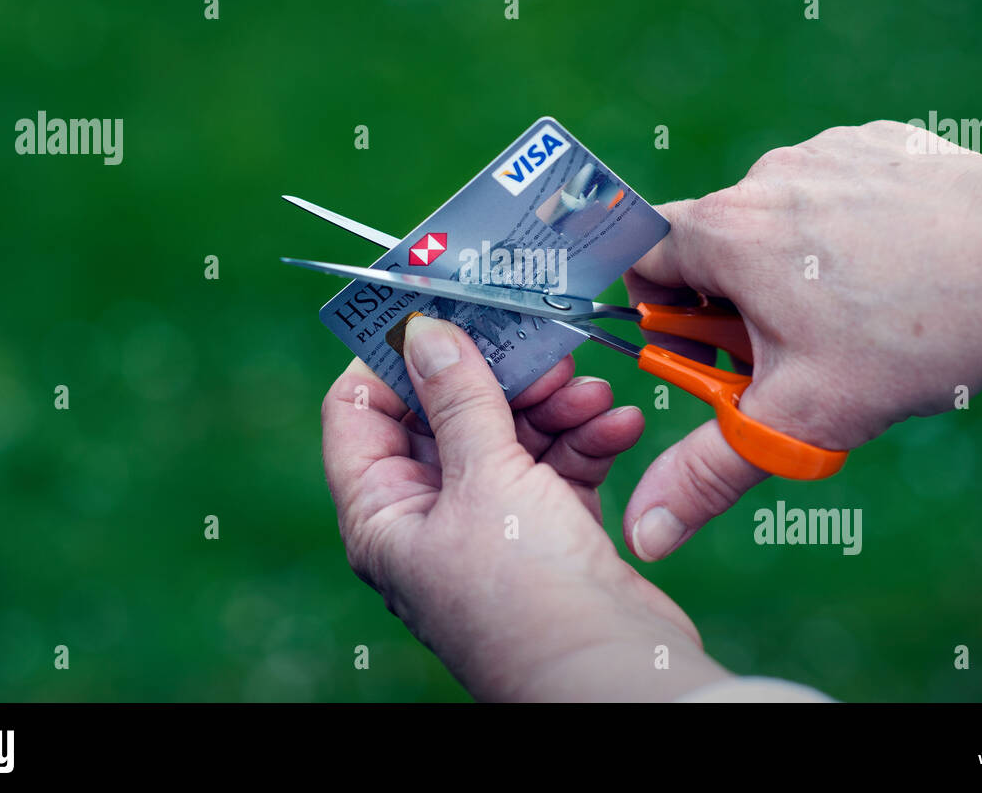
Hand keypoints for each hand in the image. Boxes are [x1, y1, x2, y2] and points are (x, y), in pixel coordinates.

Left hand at [320, 315, 731, 699]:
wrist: (614, 676)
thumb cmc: (527, 594)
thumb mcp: (484, 479)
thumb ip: (459, 397)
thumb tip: (423, 329)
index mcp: (383, 513)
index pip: (361, 411)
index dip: (392, 355)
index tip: (438, 305)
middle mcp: (430, 518)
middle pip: (445, 414)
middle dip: (495, 374)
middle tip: (538, 343)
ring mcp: (491, 524)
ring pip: (509, 433)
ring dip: (552, 404)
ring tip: (590, 389)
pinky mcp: (549, 529)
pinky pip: (557, 464)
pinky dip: (586, 440)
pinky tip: (620, 423)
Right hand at [622, 120, 981, 559]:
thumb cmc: (912, 338)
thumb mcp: (800, 418)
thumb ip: (712, 472)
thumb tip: (647, 532)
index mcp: (726, 232)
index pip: (643, 254)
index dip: (660, 310)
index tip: (705, 349)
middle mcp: (765, 176)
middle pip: (713, 242)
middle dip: (734, 301)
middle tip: (790, 354)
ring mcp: (825, 150)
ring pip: (775, 218)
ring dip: (789, 265)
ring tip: (855, 316)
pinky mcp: (876, 140)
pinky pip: (831, 189)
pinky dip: (842, 229)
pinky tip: (893, 270)